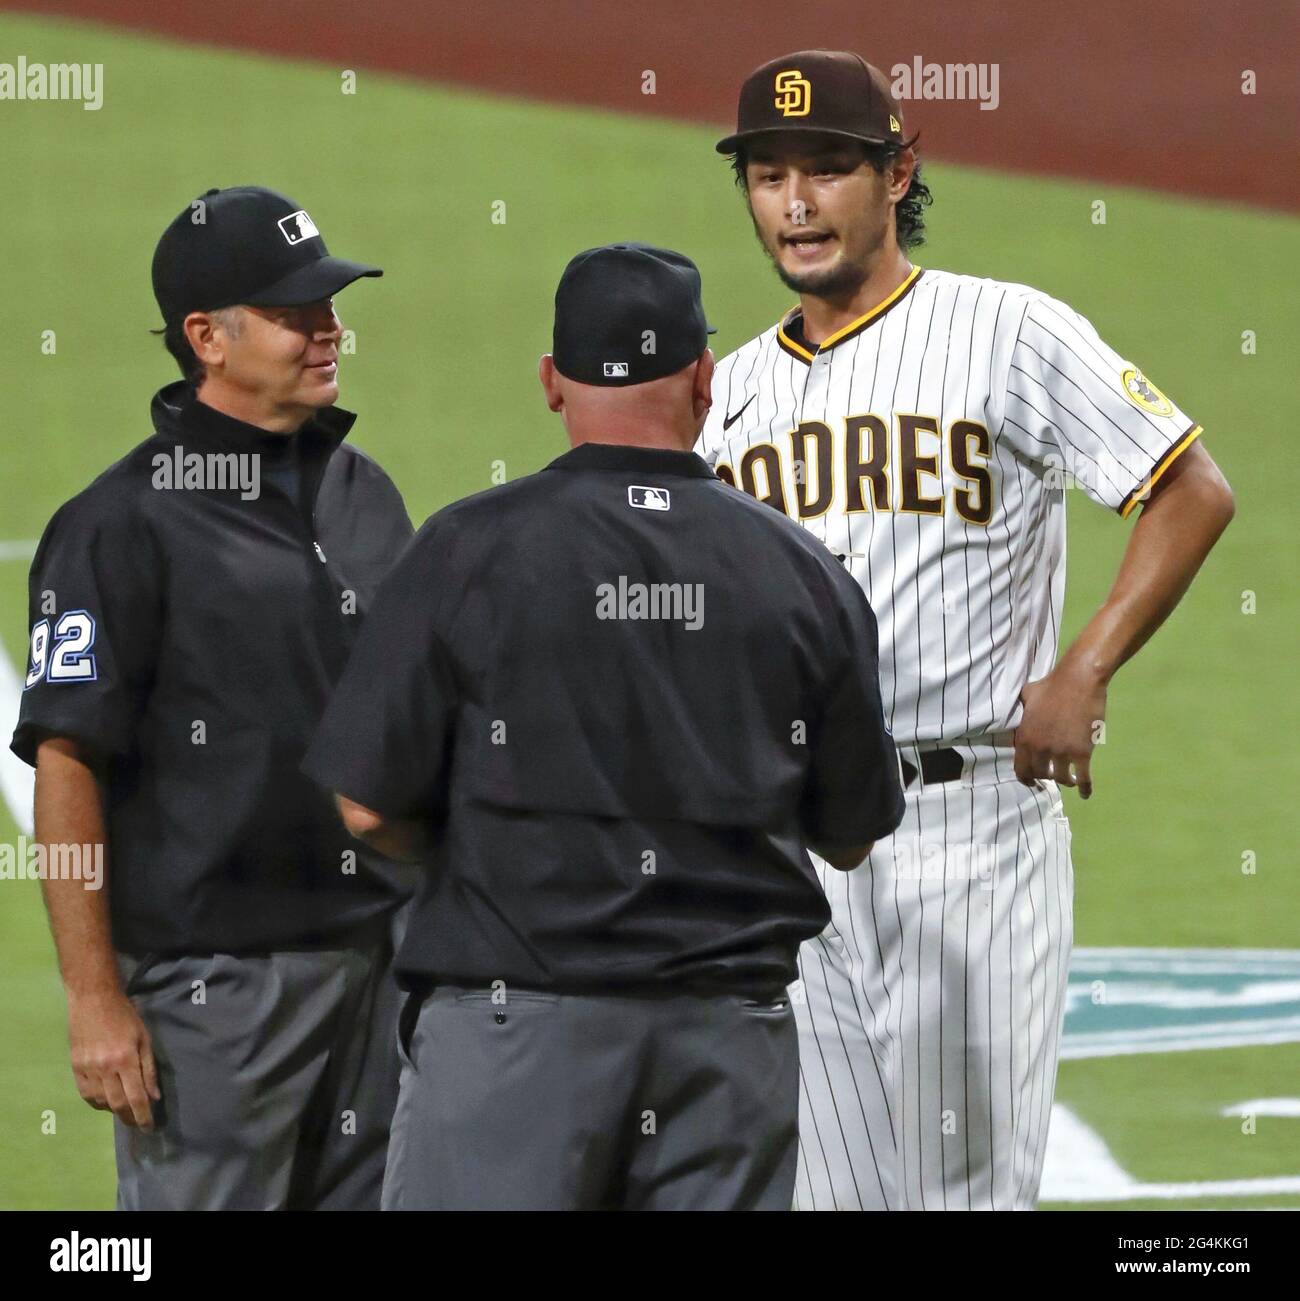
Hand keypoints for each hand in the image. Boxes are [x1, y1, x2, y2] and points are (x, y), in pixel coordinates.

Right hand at [67, 988, 159, 1129]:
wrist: (93, 1000)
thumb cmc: (125, 1016)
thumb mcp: (144, 1038)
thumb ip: (149, 1069)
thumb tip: (154, 1096)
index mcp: (126, 1059)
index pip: (136, 1097)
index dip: (144, 1116)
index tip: (150, 1127)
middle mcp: (105, 1068)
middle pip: (118, 1104)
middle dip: (129, 1118)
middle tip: (138, 1124)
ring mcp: (87, 1069)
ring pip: (100, 1102)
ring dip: (113, 1110)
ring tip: (124, 1112)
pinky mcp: (75, 1067)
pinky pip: (85, 1094)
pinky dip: (96, 1102)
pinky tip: (105, 1102)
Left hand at [1013, 662, 1107, 798]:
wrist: (1079, 681)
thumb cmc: (1052, 685)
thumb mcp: (1026, 696)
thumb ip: (1021, 709)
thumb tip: (1019, 709)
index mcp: (1024, 737)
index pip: (1020, 768)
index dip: (1025, 778)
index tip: (1031, 782)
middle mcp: (1040, 749)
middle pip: (1041, 774)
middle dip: (1046, 777)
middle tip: (1052, 777)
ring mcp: (1061, 752)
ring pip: (1061, 778)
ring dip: (1065, 781)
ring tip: (1068, 780)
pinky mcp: (1082, 753)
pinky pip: (1083, 778)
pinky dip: (1084, 788)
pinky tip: (1085, 794)